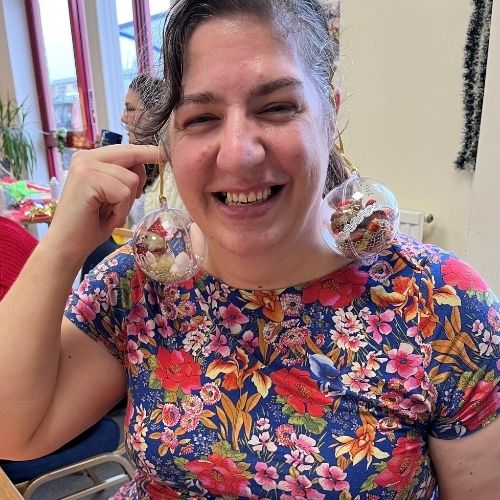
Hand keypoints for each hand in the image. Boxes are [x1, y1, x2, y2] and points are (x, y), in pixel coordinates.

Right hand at [45, 144, 164, 262]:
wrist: (67, 246)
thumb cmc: (91, 224)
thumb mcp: (112, 196)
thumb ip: (123, 177)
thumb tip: (145, 165)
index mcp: (91, 159)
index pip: (126, 149)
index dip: (146, 152)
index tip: (163, 153)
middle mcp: (86, 157)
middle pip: (132, 157)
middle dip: (137, 183)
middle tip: (119, 206)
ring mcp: (85, 166)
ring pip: (131, 179)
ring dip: (125, 203)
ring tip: (107, 213)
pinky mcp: (87, 179)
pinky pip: (124, 193)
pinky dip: (120, 210)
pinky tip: (106, 217)